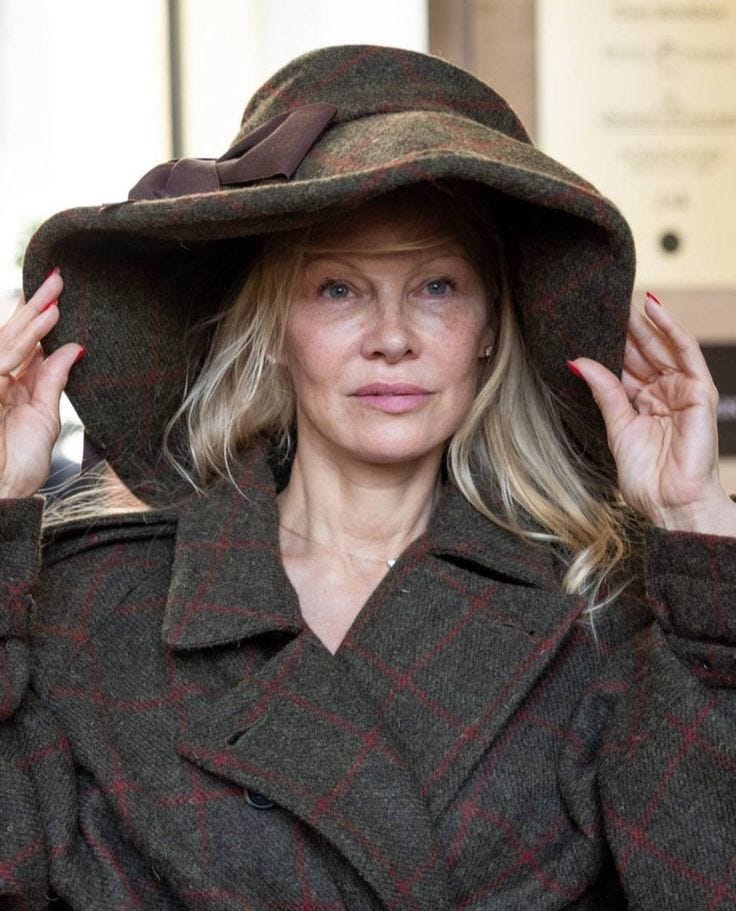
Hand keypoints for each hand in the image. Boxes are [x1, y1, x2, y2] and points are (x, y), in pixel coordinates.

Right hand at [0, 269, 83, 498]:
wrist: (2, 497)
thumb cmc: (18, 467)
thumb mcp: (44, 417)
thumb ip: (54, 380)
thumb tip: (74, 348)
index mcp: (7, 384)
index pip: (22, 343)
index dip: (38, 319)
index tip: (58, 296)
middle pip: (11, 335)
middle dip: (33, 306)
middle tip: (57, 279)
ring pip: (6, 341)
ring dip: (31, 317)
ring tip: (56, 295)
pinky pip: (4, 359)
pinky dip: (27, 339)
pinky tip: (47, 323)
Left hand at [569, 293, 735, 535]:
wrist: (670, 503)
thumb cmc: (647, 477)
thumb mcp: (616, 427)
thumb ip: (604, 391)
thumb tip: (577, 362)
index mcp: (640, 404)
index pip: (624, 366)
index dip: (608, 344)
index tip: (587, 322)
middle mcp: (661, 393)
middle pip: (641, 353)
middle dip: (625, 329)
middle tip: (603, 302)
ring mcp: (681, 390)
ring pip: (660, 347)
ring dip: (644, 322)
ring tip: (622, 299)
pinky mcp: (699, 391)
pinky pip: (685, 352)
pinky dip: (671, 328)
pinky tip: (653, 308)